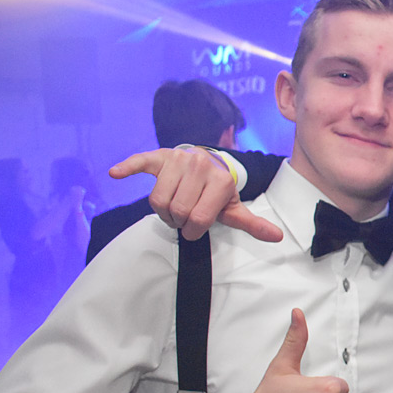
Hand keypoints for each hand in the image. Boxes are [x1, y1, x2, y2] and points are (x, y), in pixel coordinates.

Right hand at [109, 147, 281, 241]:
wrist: (208, 164)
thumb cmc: (218, 192)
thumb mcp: (234, 208)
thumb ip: (252, 224)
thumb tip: (277, 237)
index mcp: (221, 180)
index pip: (198, 219)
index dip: (194, 230)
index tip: (195, 227)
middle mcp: (201, 165)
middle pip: (177, 210)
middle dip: (178, 221)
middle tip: (184, 216)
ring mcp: (179, 158)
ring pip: (157, 199)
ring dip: (162, 210)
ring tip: (173, 205)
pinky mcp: (160, 155)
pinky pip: (140, 161)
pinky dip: (127, 167)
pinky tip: (115, 173)